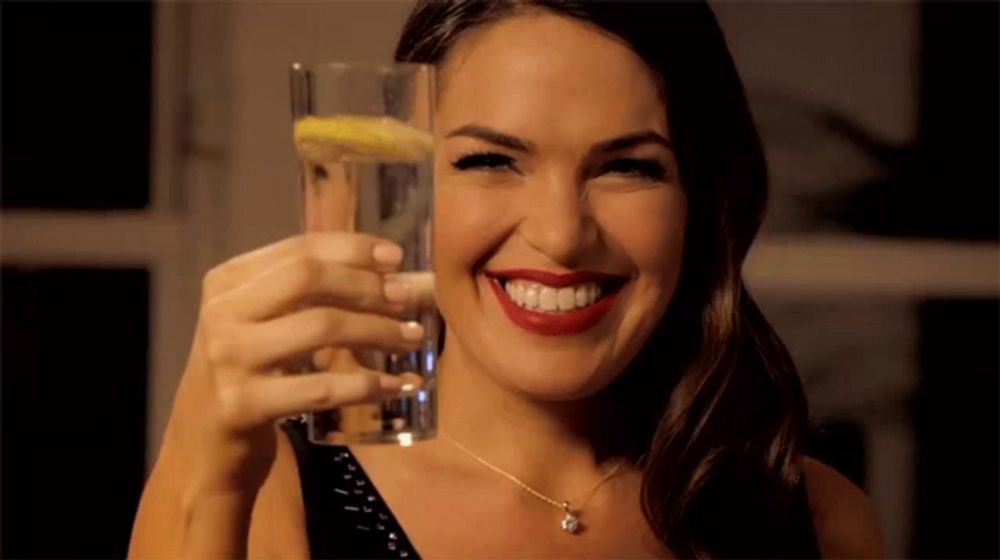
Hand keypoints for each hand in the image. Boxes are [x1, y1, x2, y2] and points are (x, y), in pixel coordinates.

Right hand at [168, 232, 432, 494]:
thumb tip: (389, 273)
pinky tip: (396, 386)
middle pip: (308, 278)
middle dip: (366, 286)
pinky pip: (320, 388)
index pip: (299, 249)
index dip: (353, 249)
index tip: (396, 259)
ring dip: (377, 331)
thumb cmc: (247, 378)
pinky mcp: (242, 406)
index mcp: (228, 282)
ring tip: (412, 339)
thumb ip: (307, 296)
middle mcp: (222, 313)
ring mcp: (229, 359)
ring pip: (320, 327)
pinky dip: (366, 384)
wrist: (202, 449)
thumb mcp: (263, 326)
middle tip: (407, 301)